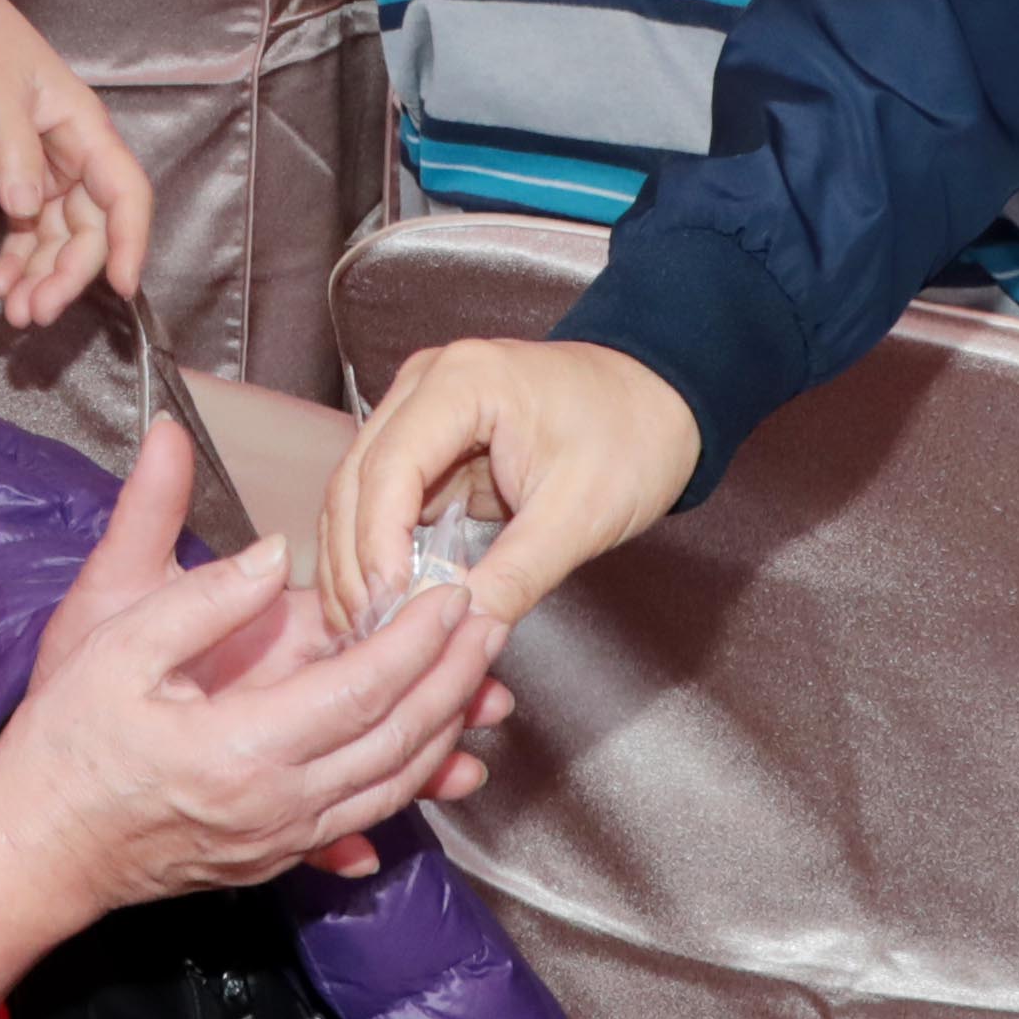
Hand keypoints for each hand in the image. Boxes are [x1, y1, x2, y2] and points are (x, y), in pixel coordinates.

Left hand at [0, 0, 154, 330]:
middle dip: (68, 274)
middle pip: (90, 228)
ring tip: (13, 314)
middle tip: (34, 313)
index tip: (121, 285)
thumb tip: (26, 210)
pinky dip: (16, 260)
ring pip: (56, 238)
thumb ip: (12, 149)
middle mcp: (73, 154)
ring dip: (41, 277)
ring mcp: (43, 168)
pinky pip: (24, 231)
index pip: (125, 193)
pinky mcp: (10, 177)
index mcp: (84, 128)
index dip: (130, 240)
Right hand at [0, 420, 502, 904]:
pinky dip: (411, 788)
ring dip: (446, 733)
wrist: (33, 851)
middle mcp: (276, 806)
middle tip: (491, 626)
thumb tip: (273, 554)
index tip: (450, 596)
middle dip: (453, 680)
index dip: (416, 641)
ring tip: (484, 685)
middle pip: (396, 742)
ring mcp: (279, 841)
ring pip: (392, 788)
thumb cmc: (62, 748)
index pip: (359, 689)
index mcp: (240, 749)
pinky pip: (363, 820)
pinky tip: (443, 770)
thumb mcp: (113, 643)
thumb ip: (201, 598)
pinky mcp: (274, 857)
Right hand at [315, 332, 695, 650]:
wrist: (663, 402)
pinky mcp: (430, 449)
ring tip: (369, 633)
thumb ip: (516, 574)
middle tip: (367, 636)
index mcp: (462, 382)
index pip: (389, 468)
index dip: (377, 545)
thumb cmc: (633, 437)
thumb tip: (462, 632)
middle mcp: (424, 388)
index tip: (388, 608)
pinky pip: (385, 506)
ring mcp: (420, 415)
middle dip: (355, 563)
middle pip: (356, 481)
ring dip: (357, 565)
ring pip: (357, 497)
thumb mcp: (581, 515)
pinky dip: (381, 557)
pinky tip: (386, 607)